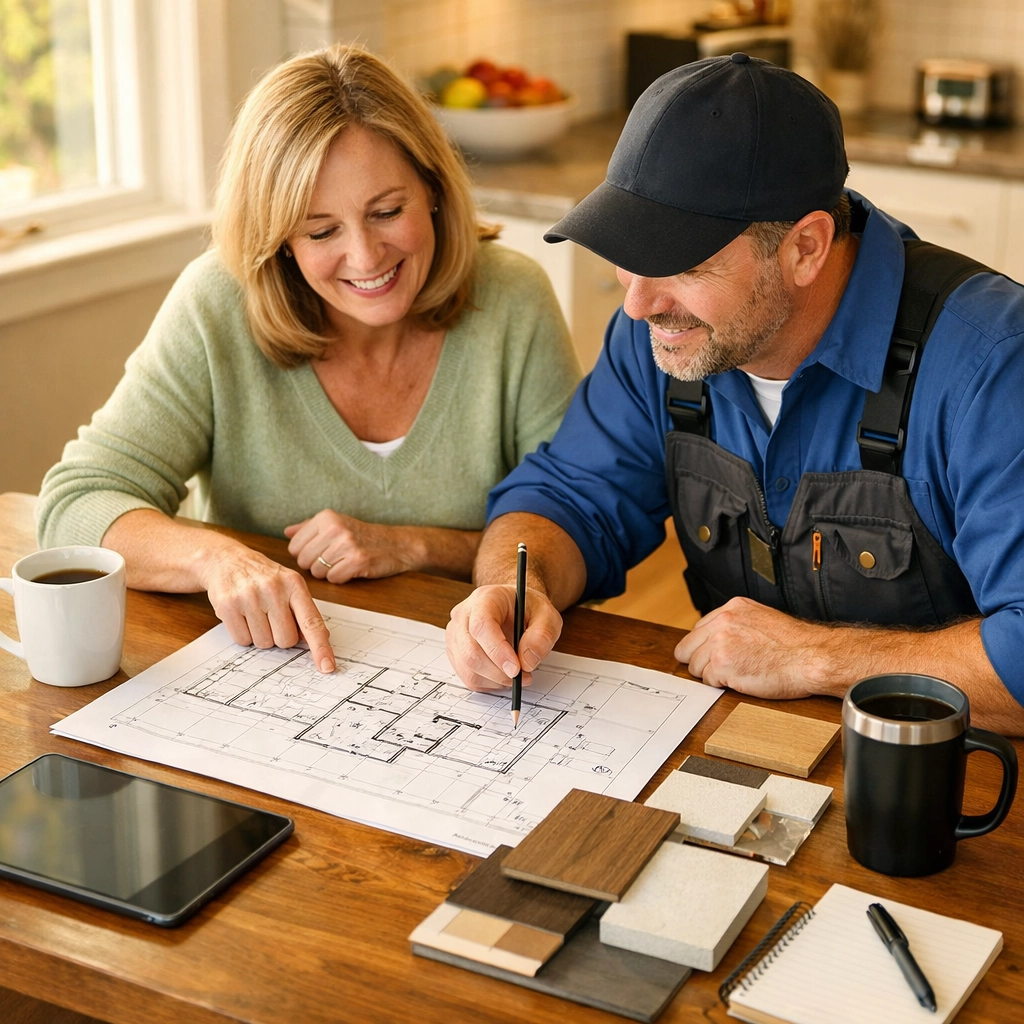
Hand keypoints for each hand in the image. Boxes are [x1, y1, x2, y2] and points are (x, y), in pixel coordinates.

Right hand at [198, 544, 335, 672]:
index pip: (311, 622)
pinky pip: (242, 640)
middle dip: (279, 636)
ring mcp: (249, 596)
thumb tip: (317, 640)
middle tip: (271, 618)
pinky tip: (241, 615)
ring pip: (263, 643)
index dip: (320, 647)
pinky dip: (243, 634)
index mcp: (294, 584)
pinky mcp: (228, 605)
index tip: (327, 666)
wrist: (226, 560)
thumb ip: (303, 611)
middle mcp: (273, 588)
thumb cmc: (263, 577)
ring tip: (254, 613)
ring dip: (260, 635)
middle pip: (286, 640)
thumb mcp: (288, 585)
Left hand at [285, 510, 417, 582]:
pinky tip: (351, 569)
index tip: (319, 552)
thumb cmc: (364, 535)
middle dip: (315, 565)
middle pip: (304, 560)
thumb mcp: (336, 523)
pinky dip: (341, 578)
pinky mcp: (357, 561)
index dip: (304, 554)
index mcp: (326, 517)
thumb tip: (287, 532)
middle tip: (332, 560)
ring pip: (318, 571)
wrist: (397, 544)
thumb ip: (309, 527)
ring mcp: (347, 545)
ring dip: (328, 573)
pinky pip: (334, 579)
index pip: (294, 546)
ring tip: (343, 563)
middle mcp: (335, 528)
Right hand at [445, 584, 562, 691]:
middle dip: (499, 672)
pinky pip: (468, 676)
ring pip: (468, 668)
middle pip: (470, 651)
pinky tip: (503, 674)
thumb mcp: (548, 616)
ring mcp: (456, 634)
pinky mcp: (456, 652)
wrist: (515, 608)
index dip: (497, 651)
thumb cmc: (528, 609)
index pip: (481, 626)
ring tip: (517, 674)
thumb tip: (526, 661)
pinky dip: (488, 683)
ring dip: (495, 679)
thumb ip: (542, 636)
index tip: (516, 669)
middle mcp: (464, 615)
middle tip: (523, 675)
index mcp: (485, 599)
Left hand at [674, 597, 836, 699]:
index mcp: (732, 609)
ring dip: (712, 675)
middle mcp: (722, 622)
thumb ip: (737, 625)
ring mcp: (720, 643)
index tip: (712, 656)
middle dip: (701, 662)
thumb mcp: (762, 620)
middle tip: (720, 670)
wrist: (812, 656)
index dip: (704, 648)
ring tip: (738, 674)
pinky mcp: (722, 664)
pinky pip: (707, 681)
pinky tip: (742, 680)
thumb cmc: (796, 645)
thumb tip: (719, 638)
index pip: (698, 630)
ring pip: (695, 666)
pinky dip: (721, 685)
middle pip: (688, 648)